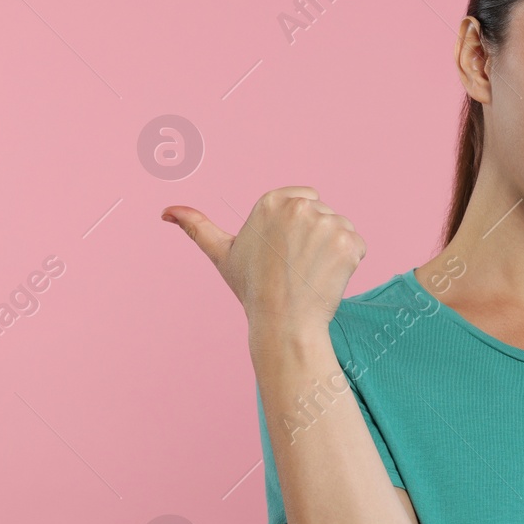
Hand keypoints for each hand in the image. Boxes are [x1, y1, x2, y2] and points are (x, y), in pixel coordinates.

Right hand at [161, 187, 365, 337]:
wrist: (283, 324)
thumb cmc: (253, 290)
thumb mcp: (222, 254)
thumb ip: (196, 227)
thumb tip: (166, 212)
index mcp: (272, 200)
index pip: (305, 199)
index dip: (298, 229)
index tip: (284, 253)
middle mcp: (298, 206)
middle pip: (324, 213)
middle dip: (316, 238)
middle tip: (296, 267)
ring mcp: (325, 223)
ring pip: (341, 228)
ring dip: (333, 250)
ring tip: (310, 274)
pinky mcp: (347, 241)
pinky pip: (358, 245)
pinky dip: (349, 263)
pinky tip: (328, 278)